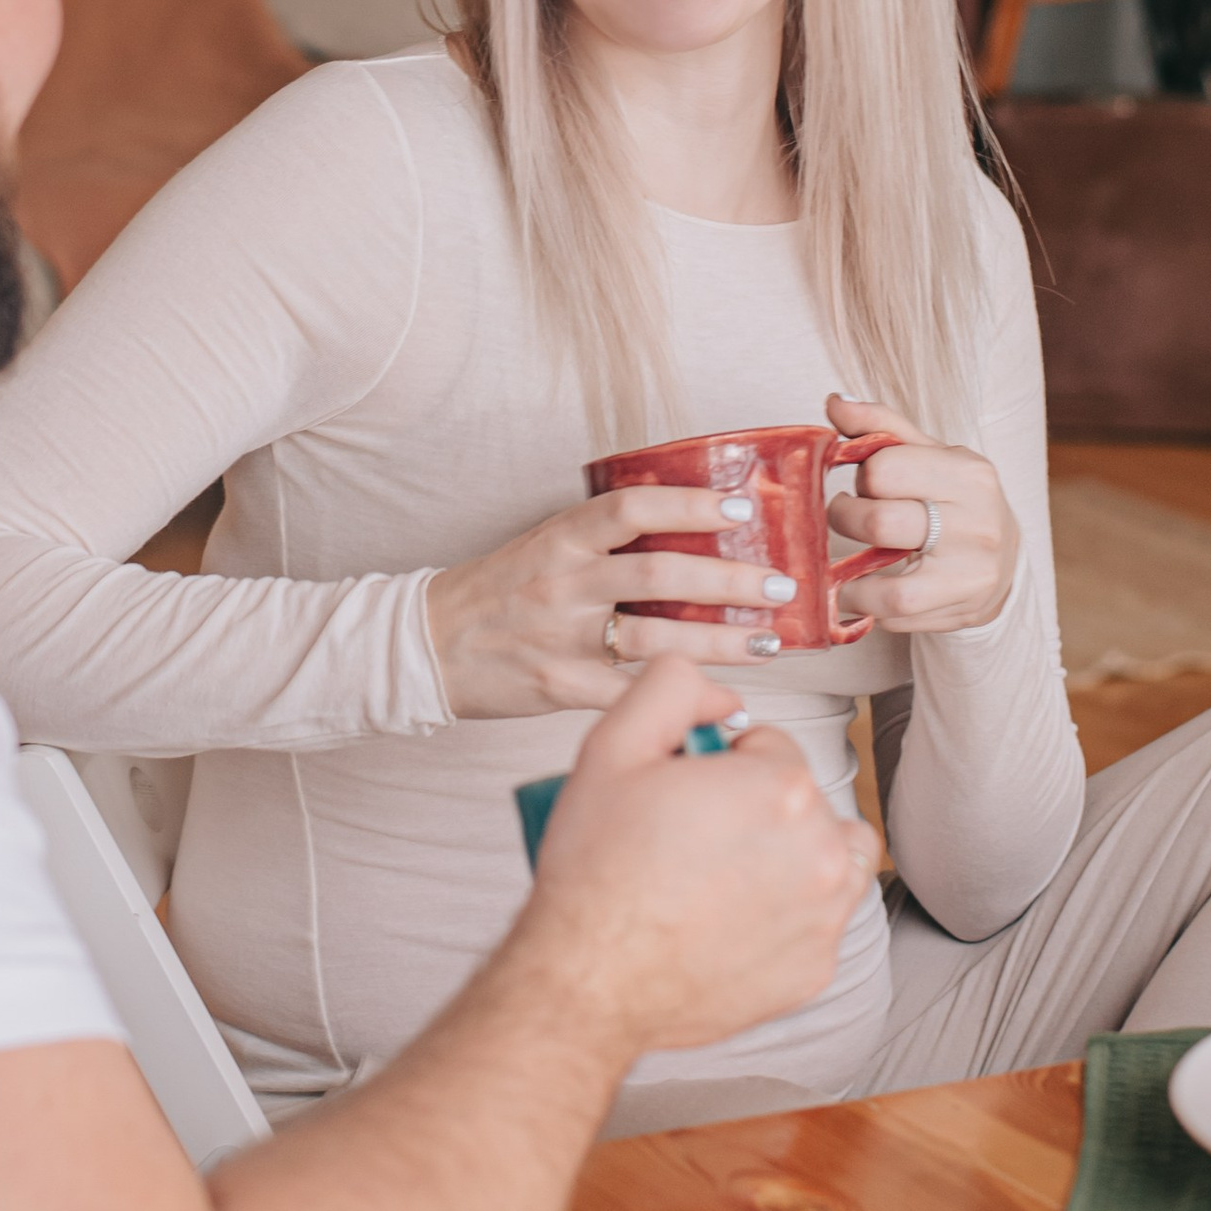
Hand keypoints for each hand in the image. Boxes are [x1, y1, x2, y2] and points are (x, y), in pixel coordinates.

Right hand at [425, 486, 800, 719]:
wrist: (428, 645)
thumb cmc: (497, 590)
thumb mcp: (544, 545)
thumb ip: (604, 538)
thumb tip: (686, 526)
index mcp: (561, 539)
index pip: (632, 509)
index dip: (690, 505)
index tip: (742, 510)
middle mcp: (563, 583)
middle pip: (659, 575)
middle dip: (729, 581)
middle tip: (782, 584)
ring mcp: (562, 638)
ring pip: (656, 638)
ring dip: (722, 641)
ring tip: (770, 640)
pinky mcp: (560, 686)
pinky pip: (632, 695)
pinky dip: (685, 700)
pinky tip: (729, 704)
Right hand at [521, 660, 879, 1057]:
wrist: (589, 979)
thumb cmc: (596, 867)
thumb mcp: (612, 744)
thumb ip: (674, 686)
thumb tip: (723, 695)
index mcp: (782, 788)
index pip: (769, 746)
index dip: (720, 763)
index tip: (683, 793)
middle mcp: (820, 851)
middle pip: (800, 800)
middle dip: (755, 806)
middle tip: (691, 834)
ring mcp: (823, 917)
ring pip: (828, 856)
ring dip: (791, 853)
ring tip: (728, 872)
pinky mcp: (814, 970)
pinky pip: (817, 922)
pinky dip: (786, 915)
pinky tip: (731, 920)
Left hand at [822, 390, 1019, 633]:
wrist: (1004, 560)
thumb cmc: (956, 499)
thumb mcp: (929, 454)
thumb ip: (880, 427)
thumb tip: (833, 402)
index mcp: (968, 473)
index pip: (882, 468)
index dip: (862, 476)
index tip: (866, 483)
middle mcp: (977, 523)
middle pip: (879, 523)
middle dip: (844, 520)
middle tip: (846, 518)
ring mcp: (973, 574)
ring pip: (889, 590)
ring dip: (850, 584)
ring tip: (844, 573)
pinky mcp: (963, 611)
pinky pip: (897, 618)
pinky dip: (871, 607)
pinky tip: (871, 592)